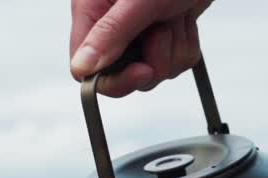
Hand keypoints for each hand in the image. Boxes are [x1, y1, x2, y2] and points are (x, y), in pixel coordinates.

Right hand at [70, 0, 213, 96]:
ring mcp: (138, 32)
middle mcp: (111, 25)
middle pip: (124, 74)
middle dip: (153, 59)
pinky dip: (185, 43)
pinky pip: (175, 62)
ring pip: (155, 70)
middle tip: (163, 29)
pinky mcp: (162, 35)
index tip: (142, 70)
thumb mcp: (139, 0)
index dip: (115, 79)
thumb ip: (110, 34)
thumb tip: (82, 67)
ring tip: (175, 15)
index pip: (87, 68)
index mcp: (92, 11)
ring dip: (174, 47)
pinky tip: (184, 18)